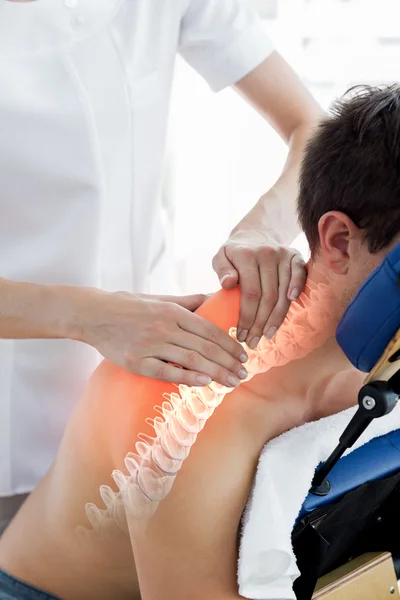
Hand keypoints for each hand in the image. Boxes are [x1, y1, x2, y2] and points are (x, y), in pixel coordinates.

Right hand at [77, 290, 247, 386]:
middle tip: (244, 374)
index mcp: (172, 311)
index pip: (209, 330)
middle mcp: (164, 327)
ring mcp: (150, 345)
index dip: (230, 344)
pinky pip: (167, 372)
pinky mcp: (137, 362)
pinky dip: (187, 377)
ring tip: (232, 382)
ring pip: (191, 360)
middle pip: (205, 347)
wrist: (93, 314)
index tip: (243, 355)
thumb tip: (213, 298)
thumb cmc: (128, 306)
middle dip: (229, 362)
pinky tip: (204, 383)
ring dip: (216, 373)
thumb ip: (188, 301)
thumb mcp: (160, 298)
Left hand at [212, 229, 306, 348]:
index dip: (247, 317)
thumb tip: (228, 284)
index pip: (250, 293)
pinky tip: (292, 304)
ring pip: (283, 292)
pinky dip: (297, 289)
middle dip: (260, 323)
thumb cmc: (235, 253)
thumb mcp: (220, 257)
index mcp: (246, 255)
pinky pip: (300, 274)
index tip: (241, 335)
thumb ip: (222, 270)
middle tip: (253, 342)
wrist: (255, 234)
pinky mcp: (295, 256)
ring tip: (267, 335)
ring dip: (276, 317)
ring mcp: (283, 254)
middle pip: (267, 296)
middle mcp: (266, 253)